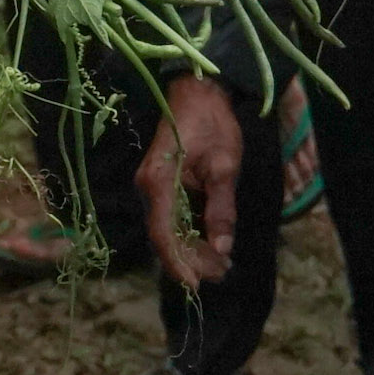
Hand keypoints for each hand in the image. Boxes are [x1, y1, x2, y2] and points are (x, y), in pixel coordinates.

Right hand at [135, 76, 242, 290]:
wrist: (198, 90)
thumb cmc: (212, 122)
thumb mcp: (224, 165)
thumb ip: (221, 208)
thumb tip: (222, 248)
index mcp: (158, 181)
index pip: (163, 233)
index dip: (179, 262)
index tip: (197, 284)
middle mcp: (149, 188)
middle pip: (166, 236)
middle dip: (192, 260)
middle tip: (222, 273)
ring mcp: (153, 187)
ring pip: (169, 230)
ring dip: (192, 249)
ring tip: (221, 265)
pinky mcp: (162, 185)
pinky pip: (173, 217)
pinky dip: (190, 233)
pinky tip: (212, 244)